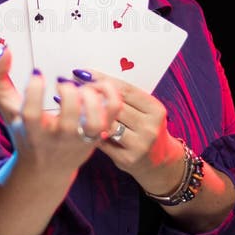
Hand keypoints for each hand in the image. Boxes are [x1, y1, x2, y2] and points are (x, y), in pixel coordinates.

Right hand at [0, 49, 122, 172]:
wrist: (45, 168)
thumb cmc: (25, 131)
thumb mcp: (6, 106)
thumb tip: (5, 50)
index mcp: (32, 132)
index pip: (31, 116)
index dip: (34, 92)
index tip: (37, 73)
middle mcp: (57, 138)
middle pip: (68, 119)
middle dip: (69, 94)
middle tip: (63, 82)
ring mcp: (80, 139)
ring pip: (93, 121)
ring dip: (91, 99)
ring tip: (82, 88)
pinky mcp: (97, 135)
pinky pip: (112, 115)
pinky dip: (111, 96)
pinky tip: (99, 85)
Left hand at [73, 69, 184, 188]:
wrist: (158, 161)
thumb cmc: (145, 128)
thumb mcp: (144, 110)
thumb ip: (125, 96)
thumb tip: (94, 77)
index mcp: (155, 109)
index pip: (125, 90)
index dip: (103, 80)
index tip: (85, 74)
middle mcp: (150, 126)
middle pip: (115, 105)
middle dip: (93, 96)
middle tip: (76, 89)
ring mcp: (140, 144)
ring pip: (108, 123)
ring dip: (91, 115)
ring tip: (77, 107)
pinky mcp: (127, 159)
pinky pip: (103, 141)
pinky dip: (93, 133)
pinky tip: (84, 127)